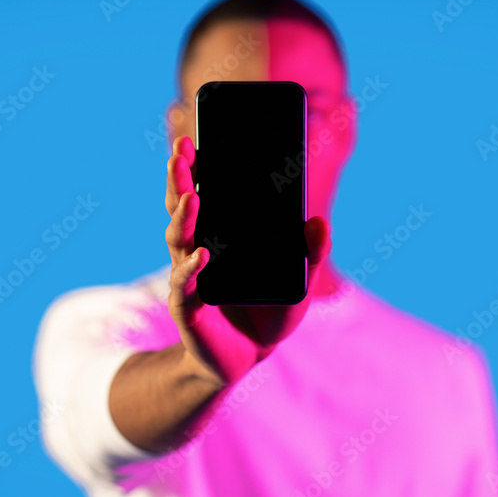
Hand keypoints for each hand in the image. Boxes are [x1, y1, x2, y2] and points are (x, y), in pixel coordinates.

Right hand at [164, 136, 330, 385]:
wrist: (249, 356)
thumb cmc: (269, 311)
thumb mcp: (299, 280)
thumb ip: (311, 253)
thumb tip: (319, 221)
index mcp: (218, 235)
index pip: (201, 194)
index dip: (195, 168)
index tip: (194, 139)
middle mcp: (197, 250)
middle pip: (181, 208)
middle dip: (180, 178)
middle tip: (182, 149)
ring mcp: (189, 278)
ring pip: (179, 240)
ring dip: (184, 216)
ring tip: (193, 195)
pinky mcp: (188, 308)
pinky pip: (186, 285)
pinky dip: (192, 270)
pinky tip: (203, 255)